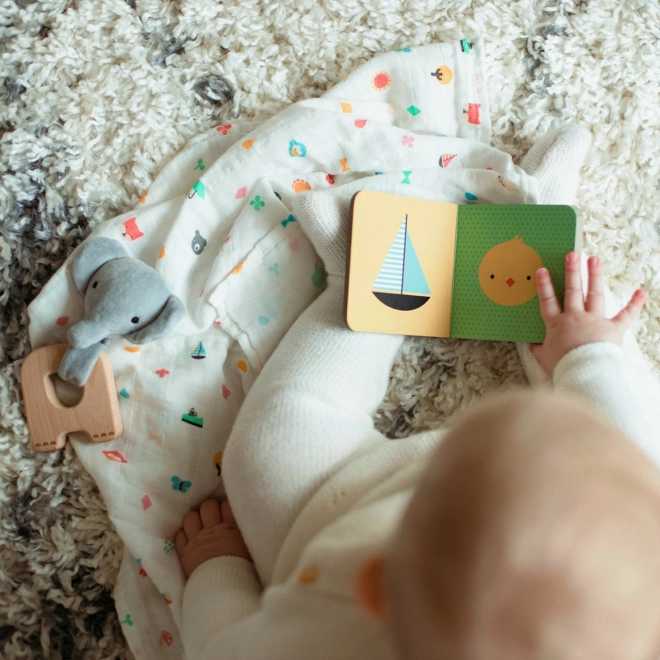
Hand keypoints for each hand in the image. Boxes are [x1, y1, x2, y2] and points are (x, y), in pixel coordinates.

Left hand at [175, 499, 251, 578]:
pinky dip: (184, 536)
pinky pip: (179, 535)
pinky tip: (190, 540)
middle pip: (208, 506)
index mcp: (231, 528)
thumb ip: (245, 532)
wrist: (223, 589)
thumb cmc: (242, 570)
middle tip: (213, 518)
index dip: (225, 506)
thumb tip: (247, 520)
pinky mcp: (184, 552)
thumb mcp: (250, 548)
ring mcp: (196, 540)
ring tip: (200, 528)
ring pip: (190, 517)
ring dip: (195, 520)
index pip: (226, 504)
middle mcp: (212, 530)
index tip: (227, 512)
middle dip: (210, 509)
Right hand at [530, 252, 645, 376]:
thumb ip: (538, 348)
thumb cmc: (563, 366)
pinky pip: (625, 315)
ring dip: (595, 276)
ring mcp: (595, 321)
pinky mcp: (613, 329)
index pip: (548, 301)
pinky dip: (634, 304)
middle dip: (572, 271)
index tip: (543, 270)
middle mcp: (575, 317)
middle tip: (573, 255)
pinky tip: (640, 292)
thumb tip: (531, 344)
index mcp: (556, 324)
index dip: (544, 285)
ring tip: (595, 259)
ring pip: (595, 294)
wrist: (585, 373)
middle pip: (573, 290)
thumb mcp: (543, 358)